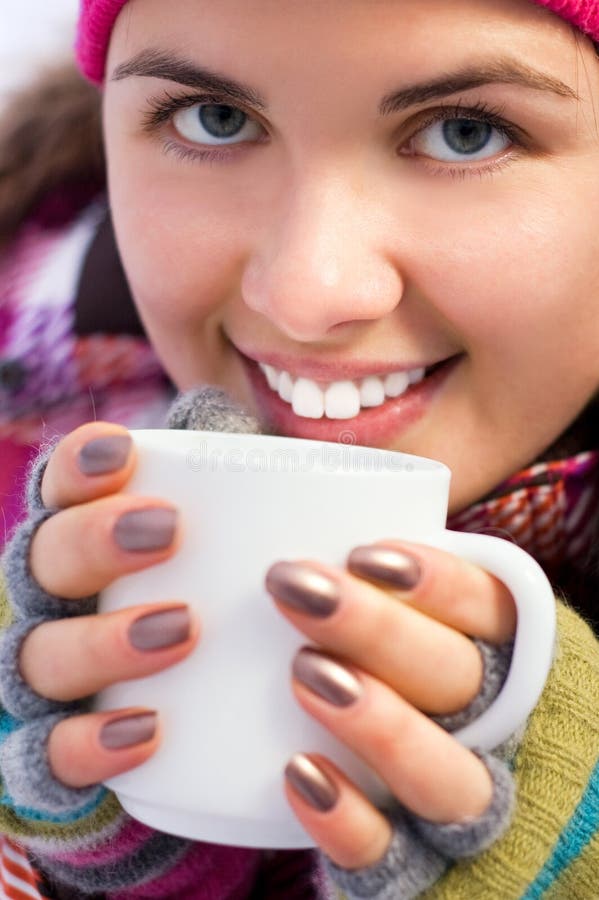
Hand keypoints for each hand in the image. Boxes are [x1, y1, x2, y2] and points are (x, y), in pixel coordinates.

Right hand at [6, 422, 198, 789]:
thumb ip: (217, 470)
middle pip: (42, 561)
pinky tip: (146, 728)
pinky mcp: (59, 753)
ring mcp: (47, 678)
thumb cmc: (212, 589)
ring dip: (101, 641)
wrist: (210, 707)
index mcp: (82, 536)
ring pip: (38, 656)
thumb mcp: (224, 526)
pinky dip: (87, 743)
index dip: (78, 466)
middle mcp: (50, 601)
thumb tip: (213, 411)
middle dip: (94, 540)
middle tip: (166, 529)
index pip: (60, 488)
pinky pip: (48, 756)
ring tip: (182, 628)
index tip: (124, 451)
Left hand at [266, 542, 516, 868]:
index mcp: (509, 657)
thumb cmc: (433, 686)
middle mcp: (503, 729)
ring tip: (305, 673)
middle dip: (378, 630)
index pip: (490, 610)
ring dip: (380, 723)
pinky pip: (398, 855)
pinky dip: (352, 820)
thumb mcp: (437, 625)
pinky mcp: (427, 869)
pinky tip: (299, 774)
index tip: (364, 555)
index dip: (438, 582)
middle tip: (294, 587)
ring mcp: (471, 805)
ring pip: (447, 774)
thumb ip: (387, 575)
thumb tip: (295, 489)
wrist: (478, 818)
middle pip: (459, 677)